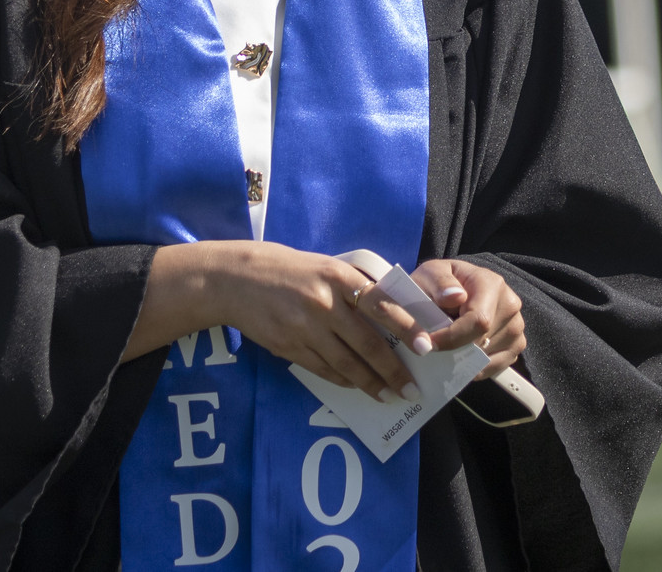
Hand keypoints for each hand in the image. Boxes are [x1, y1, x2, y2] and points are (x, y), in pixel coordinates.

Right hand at [132, 242, 424, 403]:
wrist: (236, 279)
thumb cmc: (289, 268)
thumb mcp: (325, 265)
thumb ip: (355, 286)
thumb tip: (393, 311)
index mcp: (338, 276)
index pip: (381, 304)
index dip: (406, 328)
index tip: (426, 347)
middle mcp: (324, 302)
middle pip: (366, 343)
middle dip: (392, 370)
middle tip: (411, 389)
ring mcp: (305, 327)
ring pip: (346, 363)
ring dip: (370, 383)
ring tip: (389, 396)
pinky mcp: (289, 346)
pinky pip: (323, 369)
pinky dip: (343, 380)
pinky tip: (357, 386)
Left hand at [409, 259, 524, 381]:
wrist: (448, 291)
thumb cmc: (438, 284)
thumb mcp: (430, 273)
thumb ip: (439, 283)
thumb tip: (454, 297)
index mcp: (491, 283)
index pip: (478, 320)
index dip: (453, 337)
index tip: (430, 344)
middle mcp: (509, 304)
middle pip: (483, 341)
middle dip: (455, 349)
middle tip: (434, 345)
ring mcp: (515, 327)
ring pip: (488, 357)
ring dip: (463, 358)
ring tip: (447, 344)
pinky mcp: (516, 345)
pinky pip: (496, 367)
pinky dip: (475, 368)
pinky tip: (460, 355)